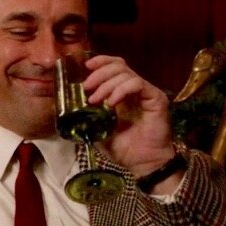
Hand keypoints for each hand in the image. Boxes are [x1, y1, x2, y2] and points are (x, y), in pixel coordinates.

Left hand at [83, 55, 176, 176]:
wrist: (142, 163)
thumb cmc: (124, 149)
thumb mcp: (99, 131)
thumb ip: (90, 117)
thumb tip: (70, 109)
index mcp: (123, 93)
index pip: (115, 67)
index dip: (101, 62)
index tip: (86, 66)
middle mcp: (136, 90)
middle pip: (119, 66)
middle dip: (99, 73)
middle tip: (87, 86)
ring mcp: (146, 92)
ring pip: (126, 74)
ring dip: (107, 84)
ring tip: (96, 100)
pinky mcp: (155, 98)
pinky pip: (137, 84)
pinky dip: (121, 90)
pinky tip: (111, 102)